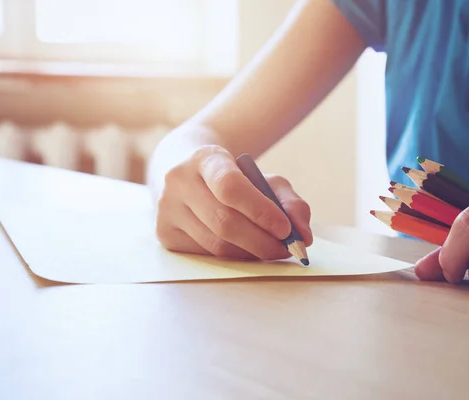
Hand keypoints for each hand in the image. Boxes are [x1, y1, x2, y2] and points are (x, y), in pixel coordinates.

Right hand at [154, 145, 312, 259]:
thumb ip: (289, 202)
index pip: (230, 186)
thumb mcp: (263, 178)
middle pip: (224, 222)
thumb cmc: (232, 177)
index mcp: (204, 158)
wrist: (185, 171)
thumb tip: (303, 235)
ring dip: (251, 254)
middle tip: (288, 249)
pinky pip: (206, 255)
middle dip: (262, 241)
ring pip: (215, 245)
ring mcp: (167, 209)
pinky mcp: (165, 234)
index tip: (286, 229)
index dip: (260, 211)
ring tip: (273, 251)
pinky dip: (233, 258)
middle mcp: (178, 181)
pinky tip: (247, 251)